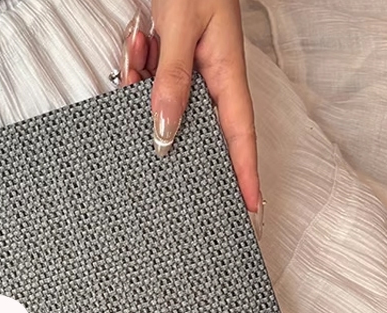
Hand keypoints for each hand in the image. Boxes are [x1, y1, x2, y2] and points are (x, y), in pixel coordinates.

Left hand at [120, 1, 261, 214]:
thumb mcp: (182, 29)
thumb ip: (173, 81)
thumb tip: (165, 133)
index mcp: (227, 74)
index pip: (240, 138)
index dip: (245, 175)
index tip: (250, 209)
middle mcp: (211, 80)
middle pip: (192, 127)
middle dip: (169, 133)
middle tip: (156, 146)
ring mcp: (190, 73)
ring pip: (161, 105)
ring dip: (143, 82)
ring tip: (142, 45)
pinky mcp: (171, 65)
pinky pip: (147, 83)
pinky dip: (136, 66)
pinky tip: (139, 40)